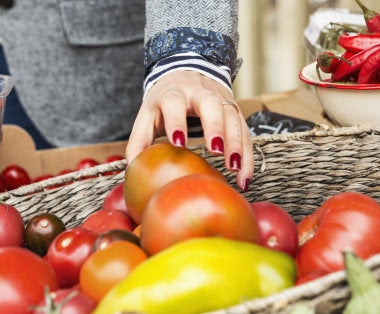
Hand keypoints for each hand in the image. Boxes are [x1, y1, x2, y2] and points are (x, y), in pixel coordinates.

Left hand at [125, 70, 252, 190]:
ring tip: (235, 170)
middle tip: (216, 151)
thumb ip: (139, 139)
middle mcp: (199, 93)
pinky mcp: (235, 111)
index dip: (177, 121)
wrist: (187, 72)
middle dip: (215, 127)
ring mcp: (221, 100)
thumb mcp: (148, 114)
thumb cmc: (164, 100)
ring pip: (233, 118)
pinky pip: (245, 132)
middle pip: (211, 105)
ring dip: (237, 144)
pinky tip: (244, 178)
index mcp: (173, 93)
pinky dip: (247, 155)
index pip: (174, 103)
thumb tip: (132, 170)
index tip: (178, 143)